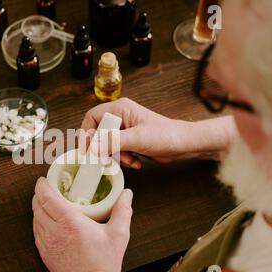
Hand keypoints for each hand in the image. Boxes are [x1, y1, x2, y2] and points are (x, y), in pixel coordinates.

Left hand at [32, 177, 132, 271]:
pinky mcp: (44, 253)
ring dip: (38, 208)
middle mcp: (55, 231)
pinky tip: (46, 221)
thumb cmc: (104, 264)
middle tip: (45, 188)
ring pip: (35, 219)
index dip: (42, 185)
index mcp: (70, 222)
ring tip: (46, 202)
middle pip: (37, 206)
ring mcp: (47, 243)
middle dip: (39, 194)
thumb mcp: (119, 234)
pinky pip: (36, 232)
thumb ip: (123, 210)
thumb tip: (126, 194)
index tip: (43, 179)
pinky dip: (38, 222)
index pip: (47, 197)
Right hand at [81, 97, 235, 167]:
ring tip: (130, 159)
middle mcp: (120, 117)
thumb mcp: (136, 138)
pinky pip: (117, 152)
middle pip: (98, 133)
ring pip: (107, 145)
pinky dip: (124, 159)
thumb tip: (92, 148)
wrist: (184, 145)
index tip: (87, 149)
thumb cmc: (166, 135)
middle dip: (104, 148)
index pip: (92, 117)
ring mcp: (125, 130)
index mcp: (120, 109)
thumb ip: (112, 142)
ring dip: (116, 156)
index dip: (87, 133)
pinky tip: (136, 162)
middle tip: (108, 158)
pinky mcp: (130, 141)